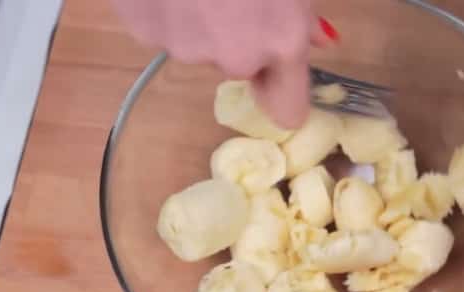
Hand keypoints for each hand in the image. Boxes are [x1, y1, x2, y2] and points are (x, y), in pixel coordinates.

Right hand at [111, 0, 336, 128]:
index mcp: (282, 42)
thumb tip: (319, 37)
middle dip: (240, 37)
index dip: (283, 95)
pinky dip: (167, 9)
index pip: (287, 110)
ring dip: (201, 20)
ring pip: (198, 45)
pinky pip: (163, 29)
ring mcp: (185, 47)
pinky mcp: (144, 31)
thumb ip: (302, 13)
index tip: (278, 82)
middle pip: (241, 66)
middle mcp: (235, 58)